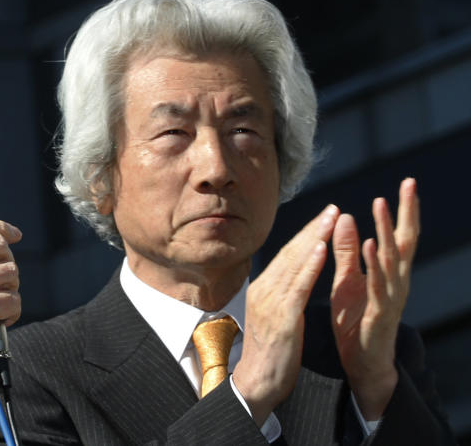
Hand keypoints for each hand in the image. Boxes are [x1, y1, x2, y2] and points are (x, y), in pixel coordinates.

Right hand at [233, 204, 337, 425]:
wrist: (257, 382)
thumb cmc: (270, 353)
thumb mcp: (276, 316)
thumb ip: (283, 294)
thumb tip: (294, 276)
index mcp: (263, 288)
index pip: (287, 255)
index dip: (307, 235)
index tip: (325, 218)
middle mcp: (264, 289)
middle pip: (291, 252)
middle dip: (314, 228)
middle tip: (333, 208)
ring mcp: (271, 302)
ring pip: (295, 263)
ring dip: (315, 238)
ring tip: (332, 219)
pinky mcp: (282, 317)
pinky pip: (298, 286)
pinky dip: (310, 265)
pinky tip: (322, 249)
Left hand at [330, 178, 418, 419]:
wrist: (361, 362)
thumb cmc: (357, 318)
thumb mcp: (348, 279)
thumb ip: (347, 251)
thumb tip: (346, 215)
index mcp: (389, 272)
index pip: (400, 235)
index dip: (404, 210)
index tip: (408, 182)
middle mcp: (396, 281)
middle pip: (404, 242)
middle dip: (406, 212)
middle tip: (408, 183)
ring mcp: (390, 297)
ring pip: (391, 259)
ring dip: (386, 231)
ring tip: (381, 205)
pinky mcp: (378, 313)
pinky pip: (377, 285)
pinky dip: (374, 264)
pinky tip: (370, 246)